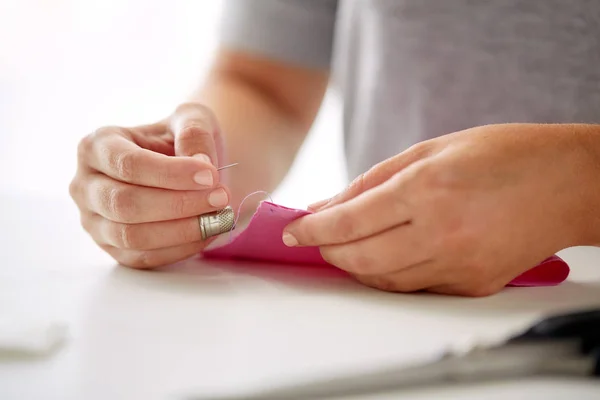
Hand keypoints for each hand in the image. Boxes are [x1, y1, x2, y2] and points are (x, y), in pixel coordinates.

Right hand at [69, 103, 231, 267]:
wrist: (180, 165)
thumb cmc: (178, 139)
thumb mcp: (190, 120)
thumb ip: (194, 133)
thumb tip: (200, 165)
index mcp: (97, 146)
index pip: (128, 165)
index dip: (171, 174)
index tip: (211, 175)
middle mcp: (85, 185)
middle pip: (125, 204)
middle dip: (178, 204)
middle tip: (220, 198)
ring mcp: (94, 221)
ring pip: (131, 236)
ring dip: (181, 230)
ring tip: (218, 217)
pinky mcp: (112, 248)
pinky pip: (143, 258)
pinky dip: (180, 249)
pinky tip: (209, 233)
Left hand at [283, 124, 591, 295]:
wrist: (567, 184)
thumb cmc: (504, 155)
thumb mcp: (431, 150)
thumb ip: (373, 181)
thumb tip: (327, 205)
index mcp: (427, 189)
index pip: (349, 221)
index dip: (312, 229)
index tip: (290, 230)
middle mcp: (440, 233)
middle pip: (359, 259)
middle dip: (326, 251)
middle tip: (312, 239)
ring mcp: (458, 265)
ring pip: (383, 280)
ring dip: (352, 266)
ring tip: (342, 247)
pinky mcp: (471, 285)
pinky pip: (414, 287)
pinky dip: (387, 274)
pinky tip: (381, 256)